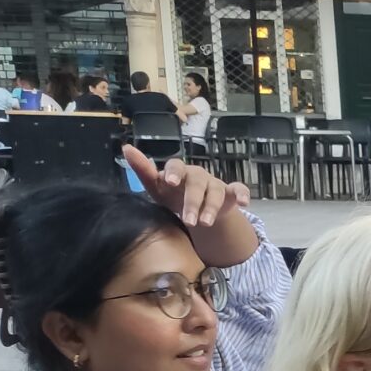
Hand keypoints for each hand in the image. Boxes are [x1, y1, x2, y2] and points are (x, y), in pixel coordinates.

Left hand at [122, 144, 246, 228]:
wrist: (195, 210)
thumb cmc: (172, 196)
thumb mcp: (156, 188)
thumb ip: (143, 171)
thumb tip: (126, 148)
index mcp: (179, 172)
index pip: (176, 166)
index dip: (174, 173)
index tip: (170, 183)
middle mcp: (198, 176)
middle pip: (197, 184)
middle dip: (193, 202)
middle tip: (189, 221)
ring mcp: (215, 184)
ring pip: (216, 191)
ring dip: (211, 207)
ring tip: (205, 223)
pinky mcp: (231, 194)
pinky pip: (239, 190)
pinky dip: (243, 194)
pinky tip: (244, 203)